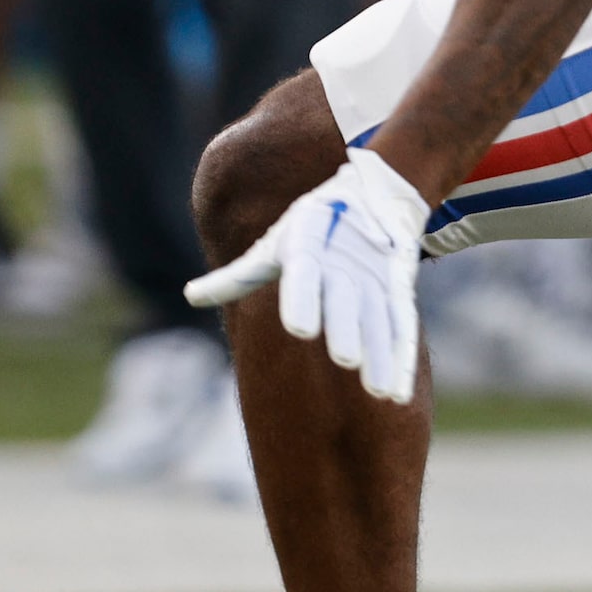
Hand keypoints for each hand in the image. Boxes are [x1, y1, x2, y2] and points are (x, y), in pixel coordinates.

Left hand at [183, 148, 430, 404]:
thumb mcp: (273, 245)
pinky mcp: (398, 293)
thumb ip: (238, 277)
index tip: (299, 329)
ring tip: (379, 394)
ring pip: (379, 322)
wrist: (376, 195)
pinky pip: (401, 329)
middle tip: (345, 360)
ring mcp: (376, 281)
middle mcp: (345, 267)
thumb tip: (190, 296)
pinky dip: (401, 360)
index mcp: (309, 250)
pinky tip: (398, 395)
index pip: (306, 275)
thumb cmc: (312, 227)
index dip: (304, 300)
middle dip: (348, 330)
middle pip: (347, 302)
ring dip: (381, 356)